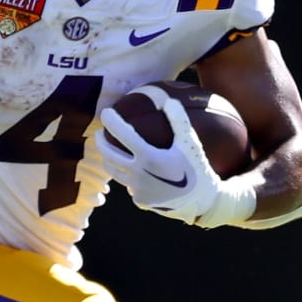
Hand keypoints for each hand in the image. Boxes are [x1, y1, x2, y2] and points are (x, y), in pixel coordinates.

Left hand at [97, 94, 223, 224]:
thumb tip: (168, 100)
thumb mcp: (190, 143)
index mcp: (149, 157)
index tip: (105, 112)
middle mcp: (139, 174)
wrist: (202, 200)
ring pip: (115, 172)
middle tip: (100, 133)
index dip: (111, 121)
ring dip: (109, 160)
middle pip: (109, 155)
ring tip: (111, 151)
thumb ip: (179, 120)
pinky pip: (129, 185)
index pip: (123, 134)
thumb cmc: (197, 166)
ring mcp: (138, 189)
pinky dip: (129, 176)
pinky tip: (134, 172)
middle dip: (100, 142)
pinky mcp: (140, 201)